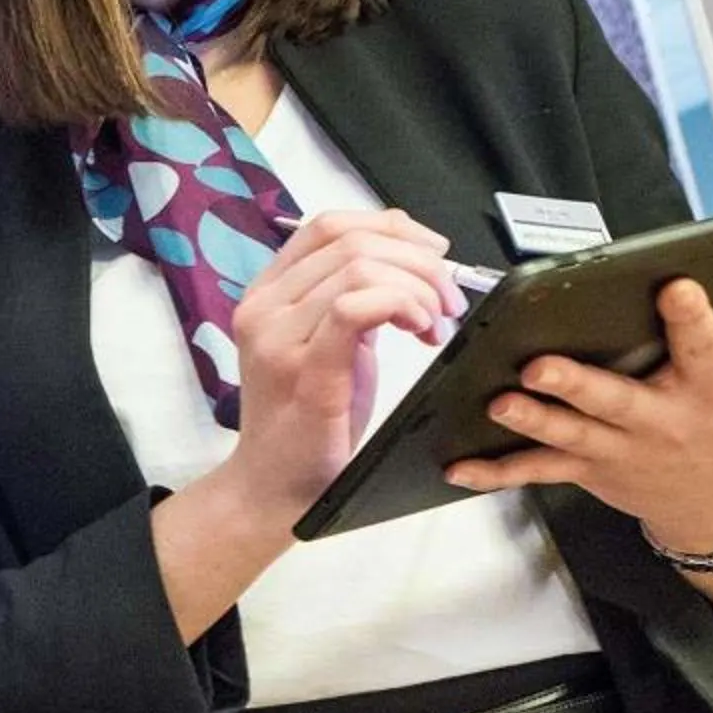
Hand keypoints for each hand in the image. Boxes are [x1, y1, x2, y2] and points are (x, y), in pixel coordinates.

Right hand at [222, 209, 466, 523]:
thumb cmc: (307, 420)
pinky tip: (420, 330)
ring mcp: (277, 338)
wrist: (274, 487)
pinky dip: (400, 305)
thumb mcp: (330, 342)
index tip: (434, 253)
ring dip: (417, 285)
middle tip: (449, 298)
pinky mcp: (303, 370)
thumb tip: (410, 248)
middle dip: (419, 261)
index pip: (328, 225)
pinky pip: (352, 307)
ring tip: (435, 322)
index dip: (392, 226)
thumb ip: (354, 295)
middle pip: (352, 241)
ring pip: (359, 267)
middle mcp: (263, 307)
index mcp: (266, 293)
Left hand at [441, 256, 712, 546]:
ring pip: (568, 434)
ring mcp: (617, 449)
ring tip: (498, 401)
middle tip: (540, 364)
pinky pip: (535, 471)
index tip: (674, 286)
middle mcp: (659, 420)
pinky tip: (457, 465)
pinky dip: (495, 471)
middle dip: (578, 383)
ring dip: (531, 419)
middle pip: (615, 400)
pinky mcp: (586, 469)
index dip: (690, 320)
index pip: (702, 348)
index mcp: (708, 389)